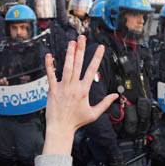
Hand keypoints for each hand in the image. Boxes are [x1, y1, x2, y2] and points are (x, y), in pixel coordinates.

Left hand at [42, 36, 117, 155]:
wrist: (61, 128)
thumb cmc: (77, 121)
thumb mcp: (94, 113)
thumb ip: (105, 103)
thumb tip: (115, 95)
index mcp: (84, 90)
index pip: (92, 70)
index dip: (97, 58)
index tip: (101, 47)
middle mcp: (74, 86)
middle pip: (78, 64)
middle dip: (81, 50)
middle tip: (82, 37)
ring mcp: (62, 87)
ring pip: (66, 67)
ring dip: (69, 54)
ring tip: (71, 42)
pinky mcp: (52, 90)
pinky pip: (51, 75)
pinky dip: (50, 65)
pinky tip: (49, 55)